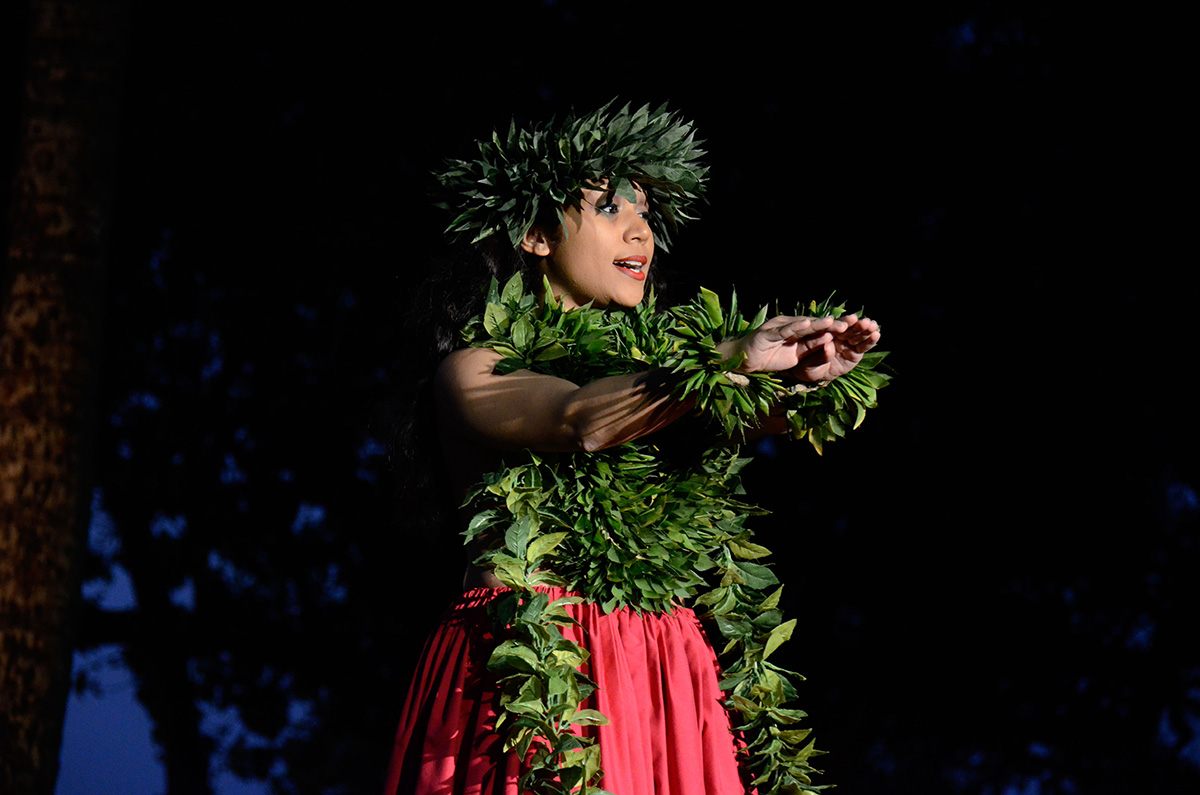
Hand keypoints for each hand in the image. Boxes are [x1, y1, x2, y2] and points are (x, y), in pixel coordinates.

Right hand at [719, 314, 879, 381]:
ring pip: (800, 325)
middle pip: (813, 325)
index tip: (853, 331)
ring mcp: (777, 328)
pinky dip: (795, 326)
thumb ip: (809, 348)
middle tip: (849, 324)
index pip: (818, 329)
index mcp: (796, 331)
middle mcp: (788, 325)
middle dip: (830, 324)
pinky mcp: (766, 334)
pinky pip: (783, 330)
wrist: (743, 362)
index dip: (834, 329)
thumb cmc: (768, 359)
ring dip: (816, 323)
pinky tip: (806, 324)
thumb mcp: (795, 357)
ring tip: (832, 322)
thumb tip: (828, 342)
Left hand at [784, 314, 880, 381]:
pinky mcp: (855, 352)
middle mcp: (837, 335)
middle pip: (849, 328)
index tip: (851, 319)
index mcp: (824, 333)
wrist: (816, 375)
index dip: (843, 322)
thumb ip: (819, 356)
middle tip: (865, 322)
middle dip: (857, 325)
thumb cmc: (808, 368)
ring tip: (873, 326)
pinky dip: (870, 341)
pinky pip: (863, 346)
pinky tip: (877, 334)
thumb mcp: (810, 364)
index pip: (834, 326)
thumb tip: (828, 346)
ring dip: (866, 330)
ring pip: (857, 335)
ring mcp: (847, 343)